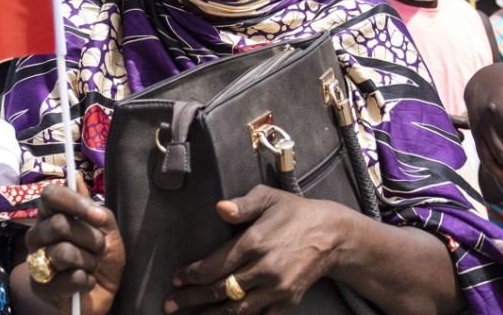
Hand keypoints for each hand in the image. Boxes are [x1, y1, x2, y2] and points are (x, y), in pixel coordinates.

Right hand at [11, 182, 124, 314]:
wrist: (104, 292)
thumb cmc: (103, 256)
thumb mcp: (107, 229)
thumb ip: (93, 207)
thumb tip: (75, 178)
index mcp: (51, 216)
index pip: (49, 194)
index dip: (74, 202)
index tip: (97, 216)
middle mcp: (37, 235)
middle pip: (59, 224)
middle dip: (90, 238)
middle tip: (100, 247)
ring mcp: (35, 261)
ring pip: (64, 252)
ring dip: (90, 261)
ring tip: (91, 266)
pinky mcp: (40, 288)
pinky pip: (71, 278)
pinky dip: (87, 281)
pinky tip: (85, 283)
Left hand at [166, 185, 343, 313]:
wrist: (332, 236)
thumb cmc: (294, 213)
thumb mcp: (269, 198)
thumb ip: (242, 204)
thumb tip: (219, 208)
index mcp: (254, 242)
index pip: (214, 266)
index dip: (192, 274)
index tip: (176, 279)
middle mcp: (263, 269)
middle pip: (220, 290)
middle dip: (192, 299)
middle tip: (171, 304)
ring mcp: (276, 289)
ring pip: (236, 310)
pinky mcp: (287, 302)